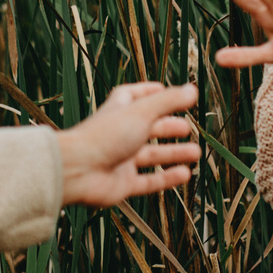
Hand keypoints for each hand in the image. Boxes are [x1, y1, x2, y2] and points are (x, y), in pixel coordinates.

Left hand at [58, 82, 202, 206]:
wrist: (77, 170)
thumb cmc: (105, 136)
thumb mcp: (142, 112)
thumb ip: (169, 101)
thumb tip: (193, 89)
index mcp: (118, 111)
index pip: (133, 96)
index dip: (149, 92)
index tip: (166, 91)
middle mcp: (118, 134)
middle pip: (146, 128)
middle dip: (167, 127)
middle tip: (187, 128)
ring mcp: (120, 160)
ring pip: (151, 156)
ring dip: (173, 154)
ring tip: (196, 153)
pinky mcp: (122, 183)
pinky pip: (148, 181)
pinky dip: (166, 178)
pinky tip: (185, 174)